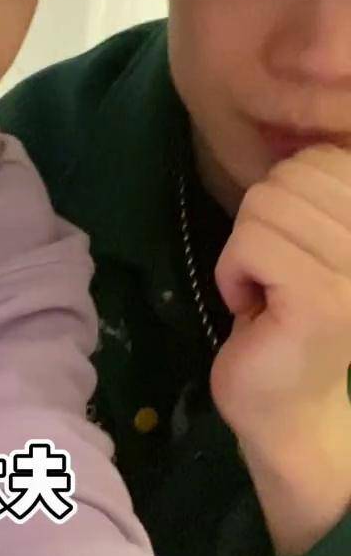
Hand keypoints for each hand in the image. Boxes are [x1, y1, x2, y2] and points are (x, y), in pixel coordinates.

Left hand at [211, 145, 350, 555]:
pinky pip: (250, 243)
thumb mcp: (307, 242)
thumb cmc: (287, 320)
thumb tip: (302, 145)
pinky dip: (233, 273)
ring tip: (267, 293)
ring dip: (244, 252)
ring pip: (264, 206)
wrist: (287, 410)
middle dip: (259, 224)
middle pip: (288, 177)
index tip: (291, 249)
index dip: (283, 195)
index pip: (322, 158)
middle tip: (273, 275)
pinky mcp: (323, 300)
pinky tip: (254, 309)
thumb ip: (311, 194)